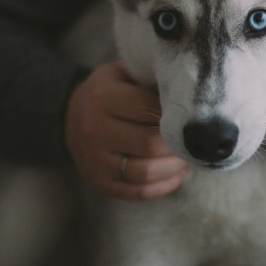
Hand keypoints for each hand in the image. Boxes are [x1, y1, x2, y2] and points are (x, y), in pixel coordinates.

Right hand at [65, 61, 185, 199]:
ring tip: (186, 157)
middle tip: (193, 140)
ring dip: (173, 167)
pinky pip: (138, 191)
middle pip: (150, 144)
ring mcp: (95, 160)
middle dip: (177, 144)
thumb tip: (192, 96)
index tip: (188, 114)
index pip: (149, 109)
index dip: (175, 113)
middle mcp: (95, 130)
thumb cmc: (110, 92)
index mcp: (102, 97)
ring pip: (146, 172)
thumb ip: (152, 80)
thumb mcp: (124, 74)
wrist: (72, 117)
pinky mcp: (100, 182)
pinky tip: (177, 174)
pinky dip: (163, 186)